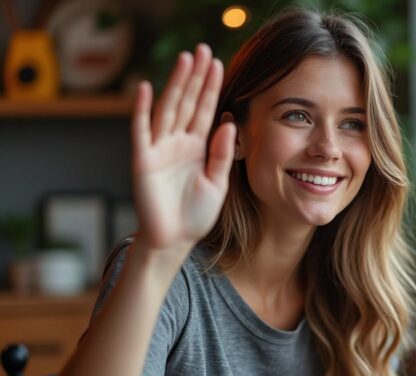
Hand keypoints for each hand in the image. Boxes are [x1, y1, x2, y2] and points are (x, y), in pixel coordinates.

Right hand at [131, 44, 235, 252]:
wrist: (175, 240)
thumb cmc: (196, 214)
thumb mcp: (218, 182)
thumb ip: (222, 154)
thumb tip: (229, 122)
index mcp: (196, 146)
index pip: (205, 110)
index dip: (211, 87)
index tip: (218, 64)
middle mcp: (177, 142)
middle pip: (188, 103)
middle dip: (195, 77)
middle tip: (202, 49)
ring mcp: (159, 149)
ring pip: (168, 109)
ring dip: (175, 84)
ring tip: (184, 59)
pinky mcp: (143, 160)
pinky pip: (142, 131)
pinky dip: (141, 110)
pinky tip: (145, 88)